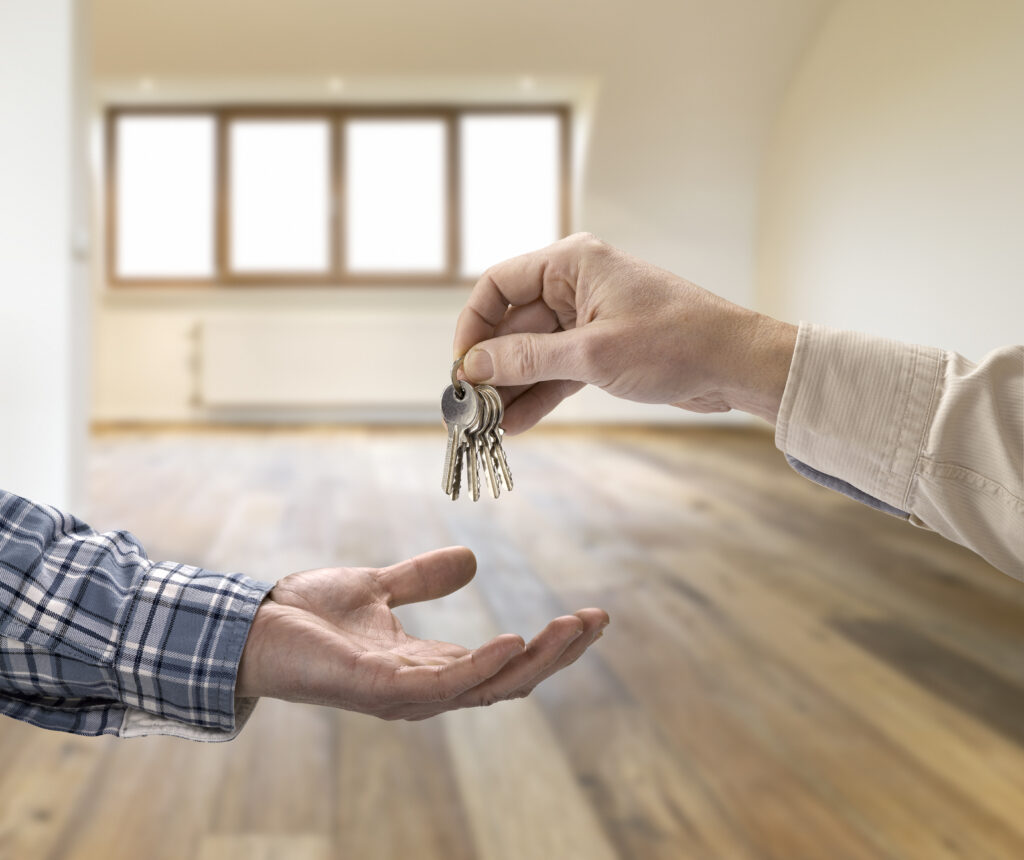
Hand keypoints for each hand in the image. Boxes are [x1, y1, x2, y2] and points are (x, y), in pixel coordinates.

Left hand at [236, 546, 607, 719]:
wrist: (252, 625)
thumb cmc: (307, 616)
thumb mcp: (379, 587)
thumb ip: (423, 579)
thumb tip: (472, 559)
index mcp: (429, 667)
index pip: (504, 662)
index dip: (548, 644)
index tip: (589, 616)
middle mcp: (426, 688)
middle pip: (510, 680)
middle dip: (558, 655)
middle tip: (597, 621)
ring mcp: (406, 694)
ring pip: (490, 685)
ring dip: (538, 659)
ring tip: (575, 627)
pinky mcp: (382, 689)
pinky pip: (447, 684)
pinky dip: (486, 666)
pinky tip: (517, 639)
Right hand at [453, 233, 797, 432]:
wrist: (735, 364)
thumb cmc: (675, 343)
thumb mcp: (592, 353)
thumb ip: (528, 359)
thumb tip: (474, 366)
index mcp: (571, 263)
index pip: (499, 285)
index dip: (473, 325)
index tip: (462, 366)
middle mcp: (574, 285)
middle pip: (513, 325)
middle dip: (491, 367)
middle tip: (469, 408)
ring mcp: (587, 319)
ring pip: (533, 353)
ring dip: (512, 388)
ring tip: (488, 426)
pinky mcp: (601, 350)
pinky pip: (557, 371)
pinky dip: (539, 396)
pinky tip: (516, 425)